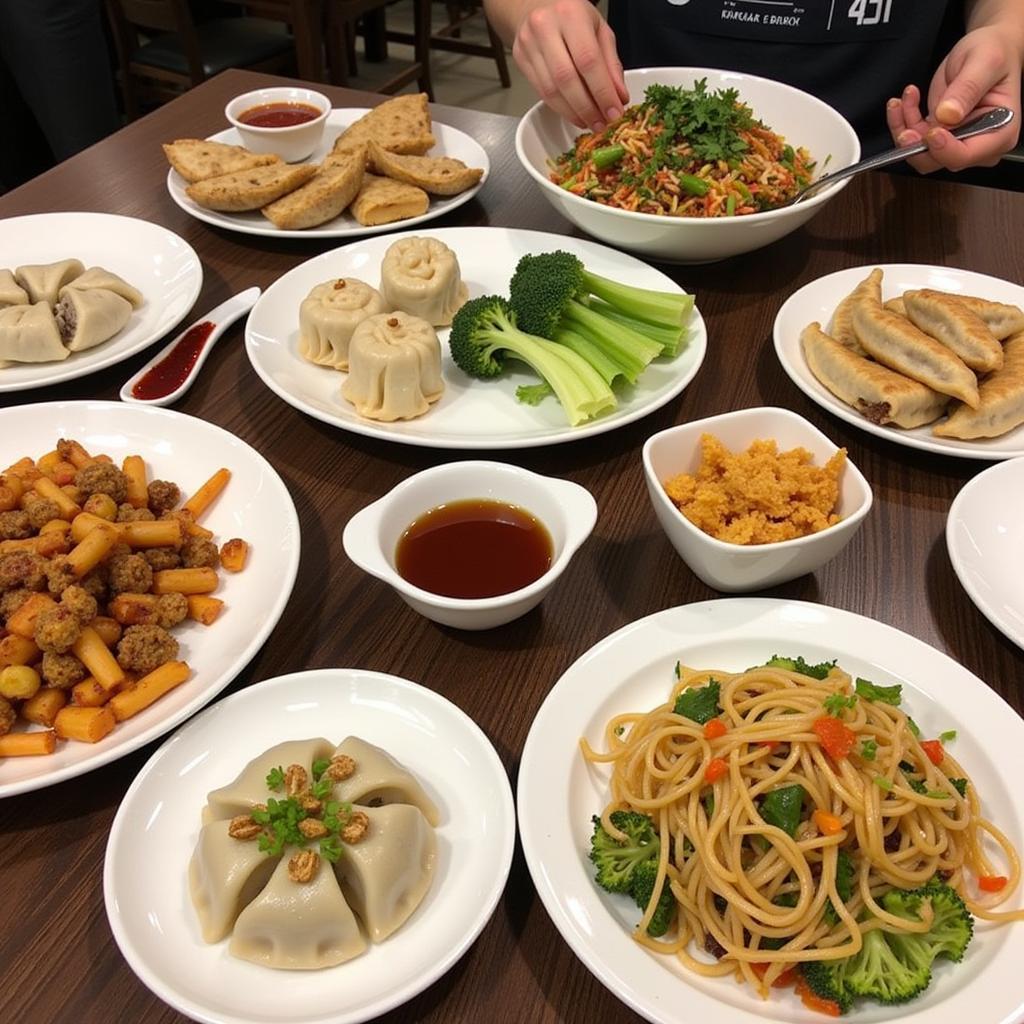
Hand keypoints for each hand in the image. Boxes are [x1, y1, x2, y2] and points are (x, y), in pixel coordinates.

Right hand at [511, 0, 629, 130]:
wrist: (536, 5)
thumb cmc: (572, 16)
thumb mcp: (599, 30)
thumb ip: (611, 63)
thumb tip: (619, 98)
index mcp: (571, 15)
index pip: (588, 60)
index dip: (602, 92)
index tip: (614, 113)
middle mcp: (545, 28)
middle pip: (566, 79)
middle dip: (587, 107)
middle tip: (601, 124)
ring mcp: (528, 44)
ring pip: (551, 90)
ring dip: (573, 112)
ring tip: (590, 122)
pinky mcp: (520, 59)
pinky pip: (541, 92)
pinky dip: (560, 108)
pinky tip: (574, 114)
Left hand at [886, 26, 1021, 172]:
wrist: (985, 48)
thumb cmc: (994, 52)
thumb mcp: (985, 62)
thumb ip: (968, 89)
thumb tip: (948, 115)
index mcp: (1000, 132)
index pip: (966, 155)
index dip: (944, 149)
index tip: (932, 132)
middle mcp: (978, 143)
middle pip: (938, 160)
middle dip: (917, 144)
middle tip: (905, 122)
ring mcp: (955, 141)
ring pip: (920, 153)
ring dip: (904, 129)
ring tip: (902, 100)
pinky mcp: (938, 135)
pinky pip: (912, 140)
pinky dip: (902, 122)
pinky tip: (904, 101)